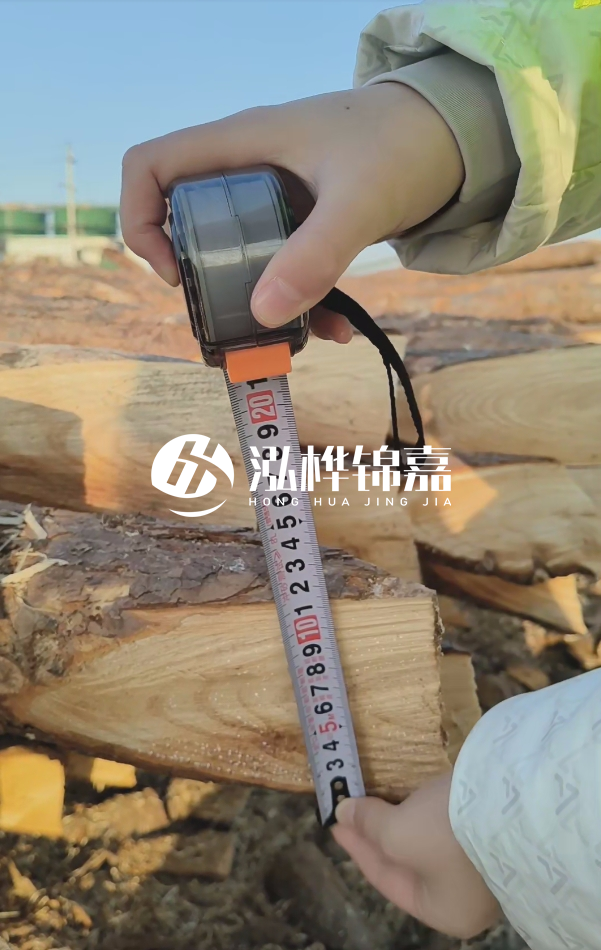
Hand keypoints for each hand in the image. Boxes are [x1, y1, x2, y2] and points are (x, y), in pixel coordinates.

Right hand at [120, 85, 462, 341]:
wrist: (454, 136)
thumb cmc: (403, 145)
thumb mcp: (359, 203)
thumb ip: (315, 256)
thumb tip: (263, 315)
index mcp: (240, 142)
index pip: (150, 166)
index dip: (141, 220)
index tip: (175, 271)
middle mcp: (247, 166)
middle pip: (186, 220)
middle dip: (202, 278)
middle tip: (230, 317)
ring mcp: (275, 194)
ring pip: (235, 250)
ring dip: (255, 300)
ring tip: (291, 340)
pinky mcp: (303, 220)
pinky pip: (282, 264)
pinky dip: (300, 300)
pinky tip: (337, 330)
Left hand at [333, 773, 499, 938]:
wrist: (511, 800)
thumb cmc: (448, 835)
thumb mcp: (398, 834)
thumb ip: (368, 824)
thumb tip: (343, 811)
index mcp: (444, 911)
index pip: (386, 880)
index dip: (357, 848)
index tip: (336, 822)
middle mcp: (465, 893)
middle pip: (408, 861)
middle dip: (379, 833)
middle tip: (353, 808)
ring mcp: (481, 861)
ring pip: (427, 840)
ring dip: (400, 818)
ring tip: (375, 797)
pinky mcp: (490, 828)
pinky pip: (446, 822)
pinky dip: (423, 809)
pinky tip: (409, 792)